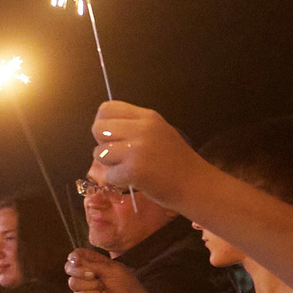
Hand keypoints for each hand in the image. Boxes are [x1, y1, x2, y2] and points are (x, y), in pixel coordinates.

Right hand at [66, 248, 142, 292]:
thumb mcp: (111, 268)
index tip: (77, 260)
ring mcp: (82, 287)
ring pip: (73, 283)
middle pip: (69, 268)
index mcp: (91, 262)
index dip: (74, 256)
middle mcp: (83, 274)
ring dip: (91, 284)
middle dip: (79, 271)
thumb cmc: (124, 282)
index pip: (76, 255)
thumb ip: (92, 263)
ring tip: (102, 287)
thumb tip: (73, 259)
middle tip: (93, 275)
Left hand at [88, 100, 207, 204]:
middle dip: (102, 144)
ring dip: (108, 164)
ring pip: (99, 152)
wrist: (194, 184)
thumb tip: (102, 129)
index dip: (103, 123)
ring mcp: (137, 149)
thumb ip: (132, 126)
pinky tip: (133, 180)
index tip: (113, 136)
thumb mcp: (157, 132)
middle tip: (118, 155)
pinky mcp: (134, 170)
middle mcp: (142, 128)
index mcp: (147, 116)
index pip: (107, 108)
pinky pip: (108, 174)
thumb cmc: (174, 160)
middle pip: (98, 128)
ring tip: (127, 167)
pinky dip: (117, 180)